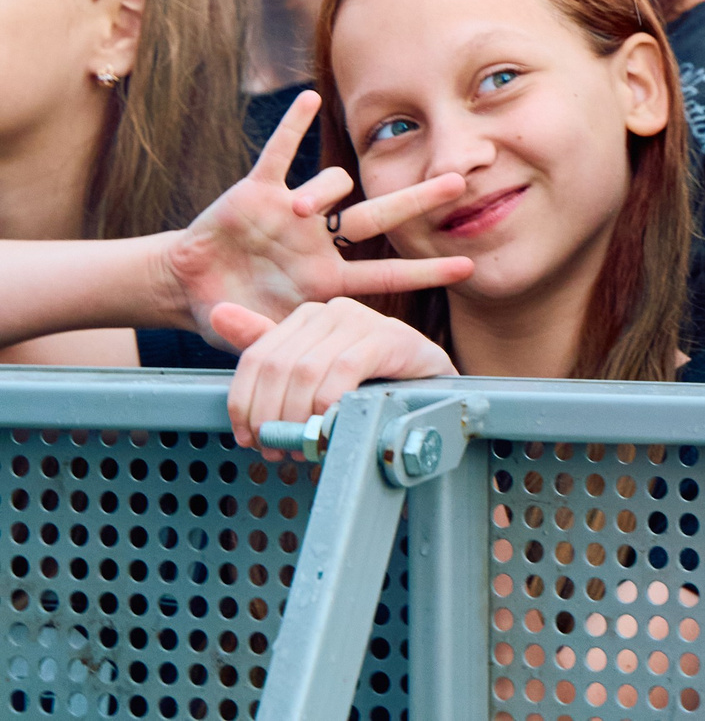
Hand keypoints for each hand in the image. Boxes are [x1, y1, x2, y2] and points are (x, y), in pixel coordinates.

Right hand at [159, 93, 475, 338]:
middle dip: (419, 200)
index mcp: (325, 279)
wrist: (187, 286)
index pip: (386, 276)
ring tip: (298, 208)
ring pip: (329, 186)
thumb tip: (307, 384)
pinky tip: (309, 99)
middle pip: (380, 217)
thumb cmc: (231, 314)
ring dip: (320, 192)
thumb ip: (280, 352)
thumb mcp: (258, 338)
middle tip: (461, 182)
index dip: (425, 272)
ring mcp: (292, 213)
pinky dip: (292, 127)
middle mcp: (319, 240)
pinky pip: (279, 153)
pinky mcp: (255, 191)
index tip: (468, 266)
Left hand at [211, 297, 456, 452]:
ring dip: (298, 418)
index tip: (248, 438)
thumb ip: (267, 345)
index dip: (245, 403)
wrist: (430, 387)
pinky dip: (329, 403)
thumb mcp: (313, 368)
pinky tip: (329, 424)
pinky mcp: (390, 337)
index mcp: (308, 316)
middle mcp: (332, 310)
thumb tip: (218, 311)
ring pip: (307, 372)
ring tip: (302, 446)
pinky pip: (344, 371)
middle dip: (271, 417)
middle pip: (278, 367)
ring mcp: (363, 320)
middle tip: (276, 450)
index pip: (257, 358)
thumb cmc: (369, 382)